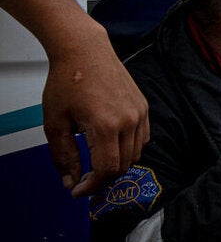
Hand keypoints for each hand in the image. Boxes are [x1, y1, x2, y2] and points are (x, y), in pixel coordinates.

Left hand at [41, 23, 149, 196]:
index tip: (78, 190)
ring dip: (117, 164)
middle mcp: (129, 121)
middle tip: (84, 179)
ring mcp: (140, 113)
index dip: (92, 186)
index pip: (107, 170)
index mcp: (106, 126)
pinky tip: (111, 144)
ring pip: (135, 154)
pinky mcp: (144, 107)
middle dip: (103, 178)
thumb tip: (71, 181)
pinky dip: (129, 148)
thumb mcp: (55, 123)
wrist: (85, 51)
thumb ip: (64, 156)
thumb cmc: (67, 82)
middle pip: (123, 165)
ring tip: (97, 161)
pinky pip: (143, 138)